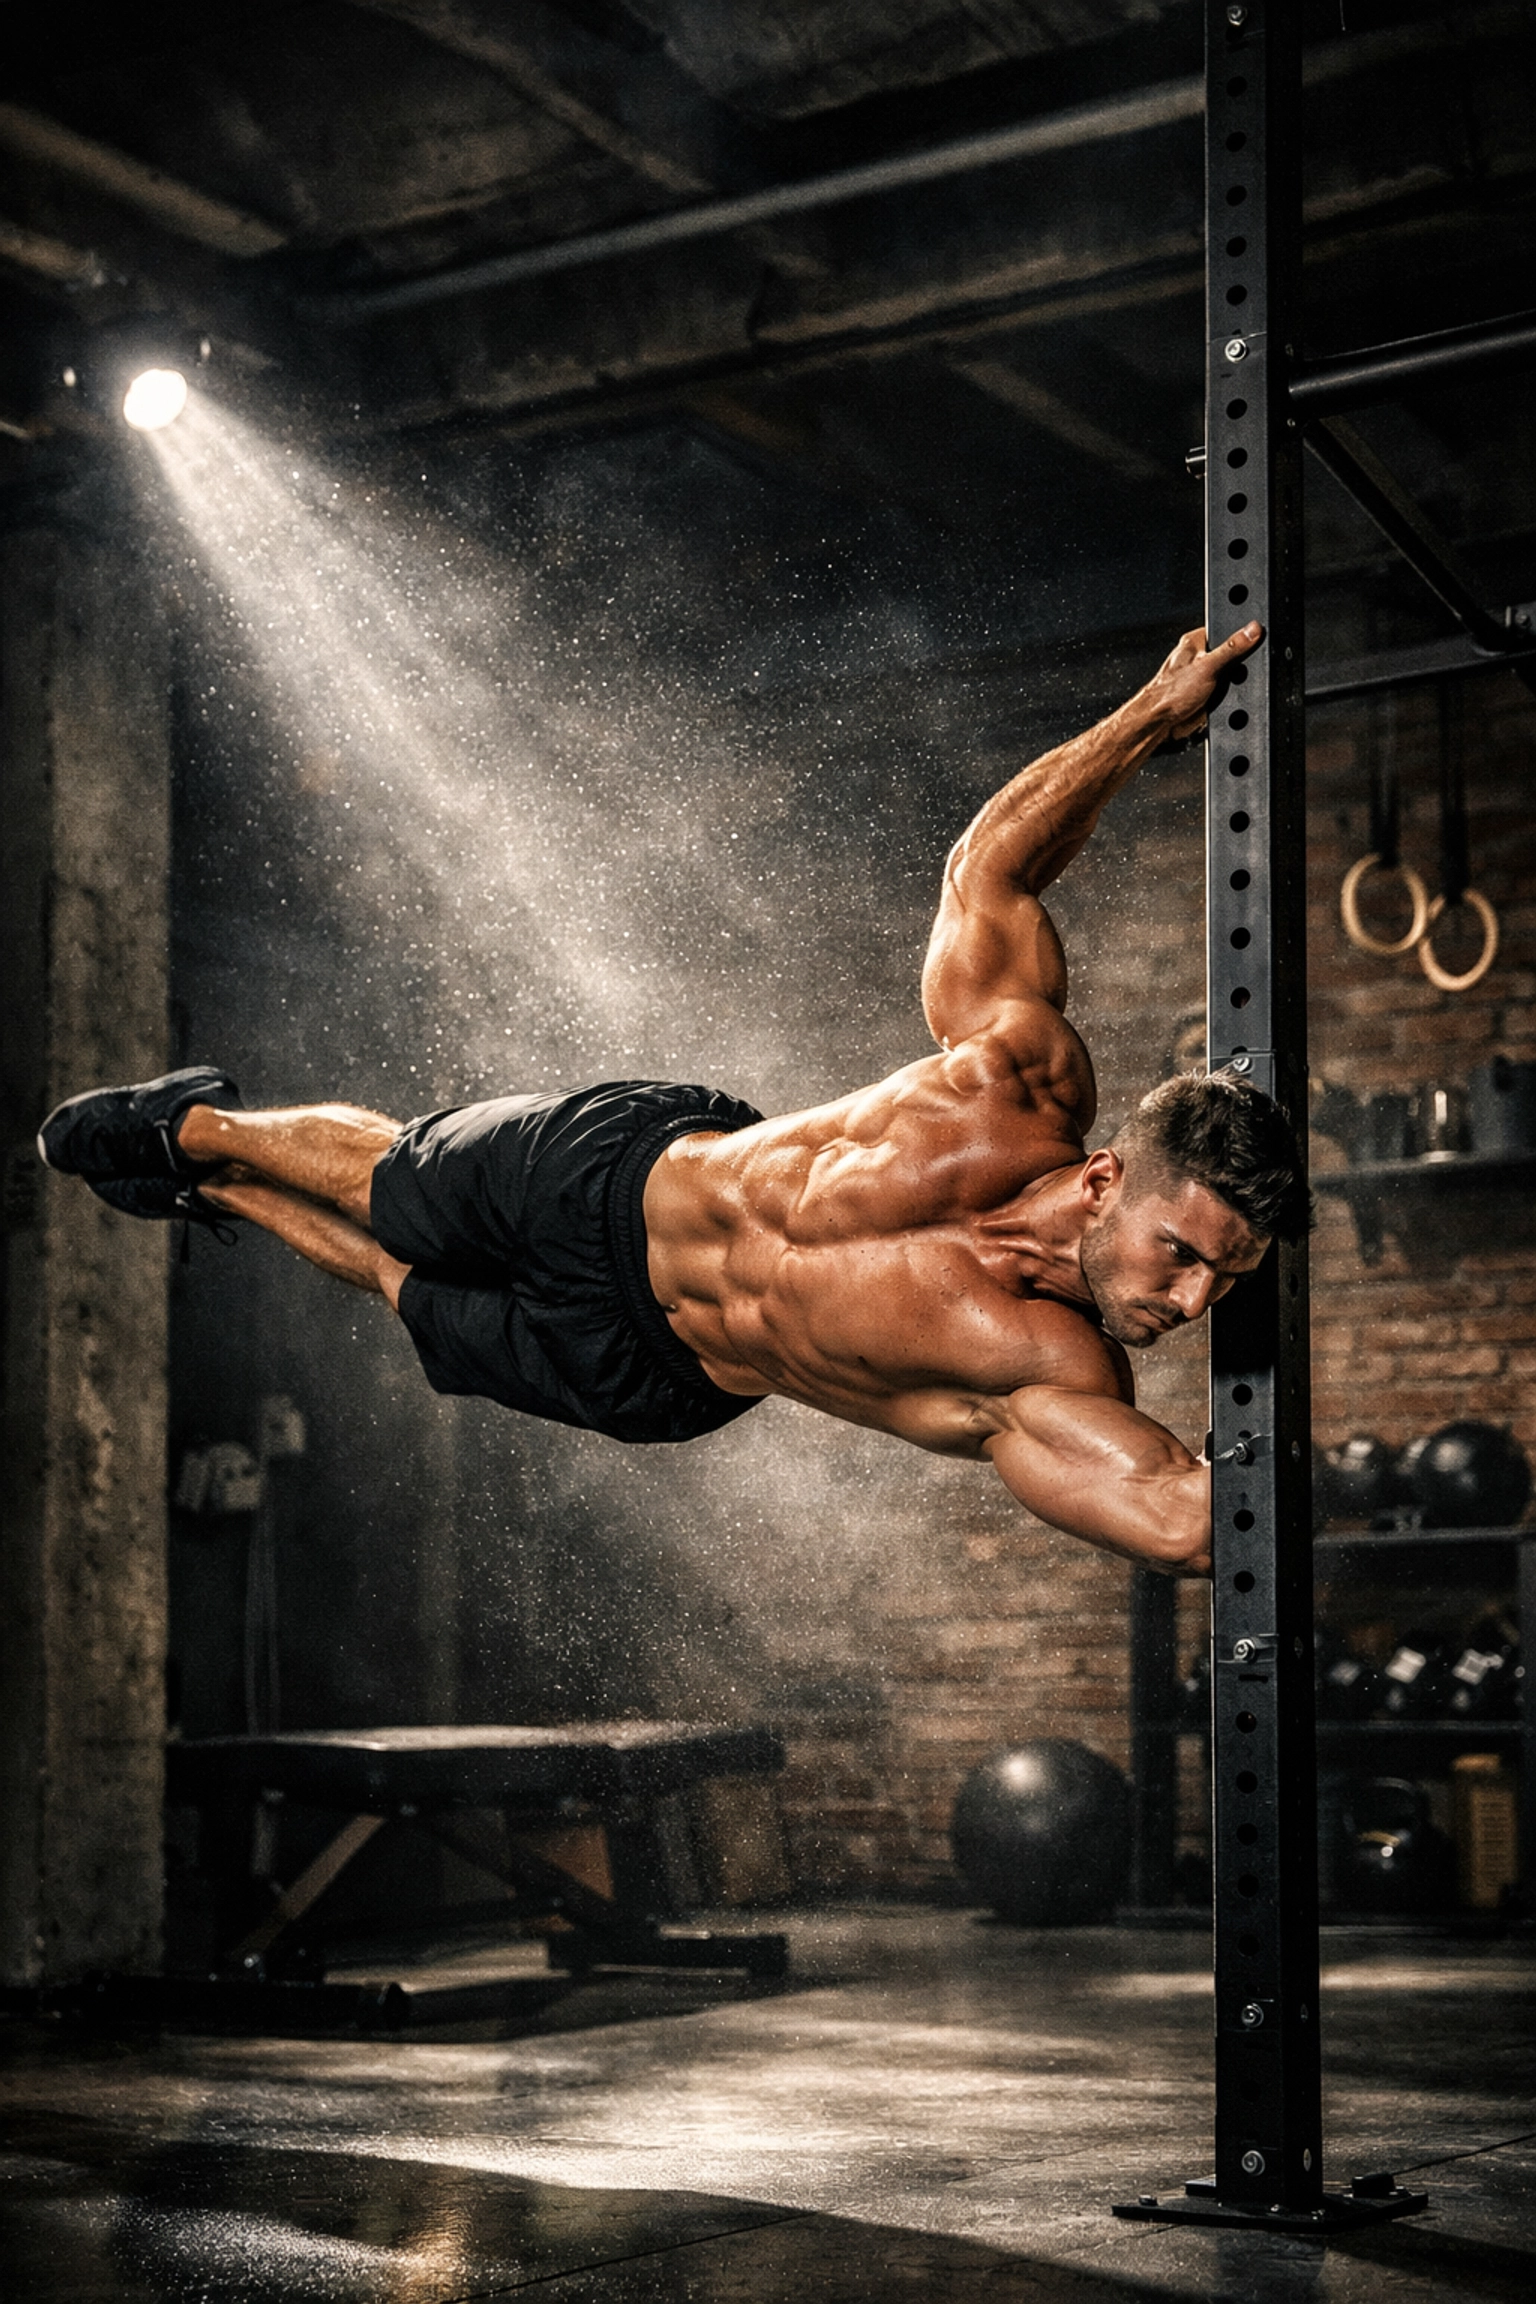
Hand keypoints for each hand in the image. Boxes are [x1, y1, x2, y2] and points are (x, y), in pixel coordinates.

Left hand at [1141, 621, 1263, 740]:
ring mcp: (1202, 675)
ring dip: (1231, 684)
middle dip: (1236, 667)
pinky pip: (1225, 692)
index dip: (1240, 638)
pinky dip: (1226, 696)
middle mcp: (1198, 656)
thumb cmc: (1171, 692)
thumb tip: (1252, 629)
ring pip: (1230, 675)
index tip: (1249, 646)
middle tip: (1229, 674)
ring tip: (1219, 689)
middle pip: (1232, 655)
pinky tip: (1219, 699)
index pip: (1226, 630)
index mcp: (1196, 641)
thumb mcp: (1209, 665)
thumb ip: (1232, 647)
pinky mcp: (1206, 693)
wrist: (1160, 723)